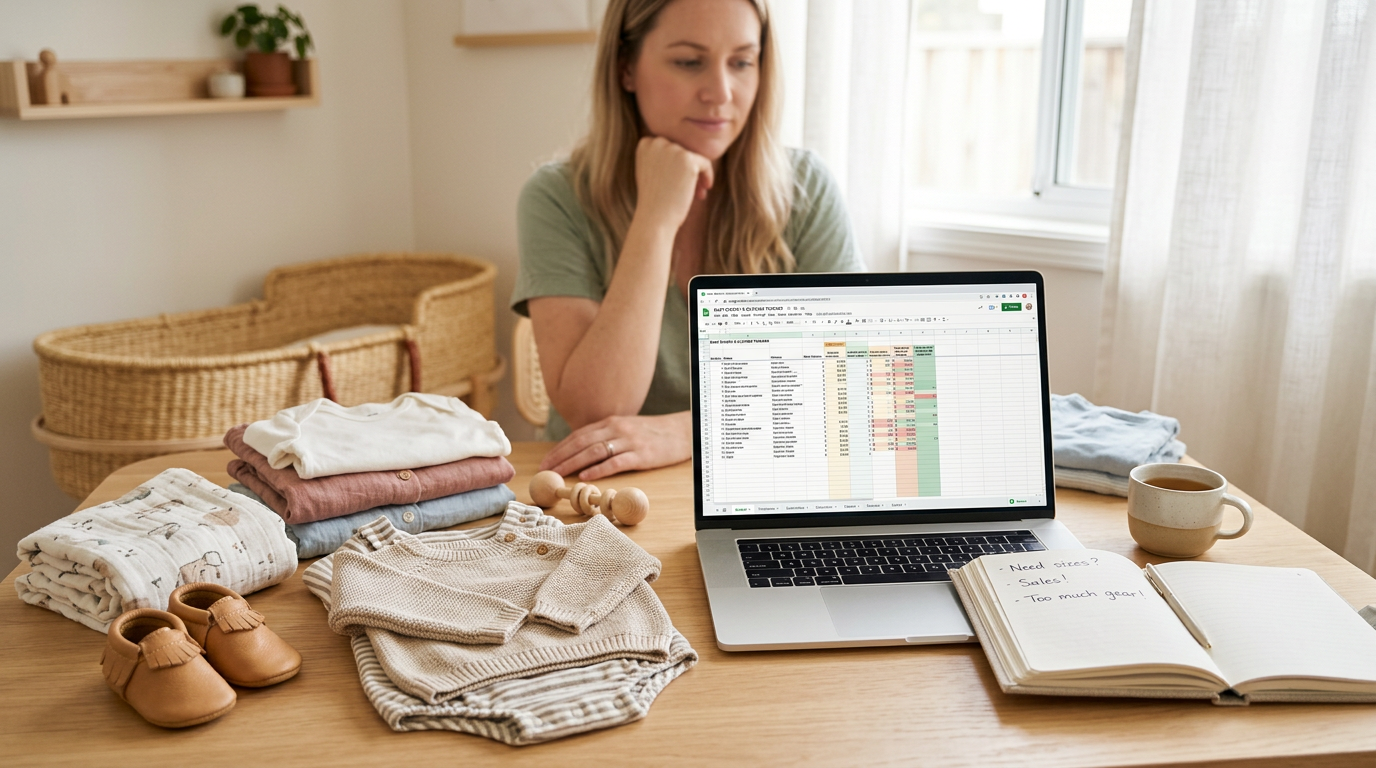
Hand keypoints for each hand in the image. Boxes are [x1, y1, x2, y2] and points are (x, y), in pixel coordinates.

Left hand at [539, 411, 691, 480]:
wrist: (682, 431)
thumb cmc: (652, 434)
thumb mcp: (626, 429)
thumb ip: (606, 436)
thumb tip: (582, 451)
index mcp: (611, 422)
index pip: (579, 435)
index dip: (560, 448)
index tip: (545, 461)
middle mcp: (617, 429)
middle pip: (582, 443)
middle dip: (561, 457)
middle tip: (545, 471)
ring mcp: (629, 441)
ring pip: (595, 452)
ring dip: (573, 463)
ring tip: (559, 474)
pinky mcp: (642, 455)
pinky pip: (616, 462)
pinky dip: (599, 469)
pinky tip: (586, 476)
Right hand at [633, 137, 713, 231]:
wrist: (654, 219)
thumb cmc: (654, 201)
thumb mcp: (651, 173)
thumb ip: (662, 157)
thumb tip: (684, 151)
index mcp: (645, 144)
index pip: (670, 147)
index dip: (677, 164)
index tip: (679, 180)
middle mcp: (657, 142)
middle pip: (682, 151)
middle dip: (688, 170)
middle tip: (692, 190)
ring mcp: (672, 149)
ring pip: (694, 158)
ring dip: (697, 175)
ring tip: (697, 193)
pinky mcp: (687, 159)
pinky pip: (705, 163)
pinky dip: (707, 175)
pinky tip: (705, 189)